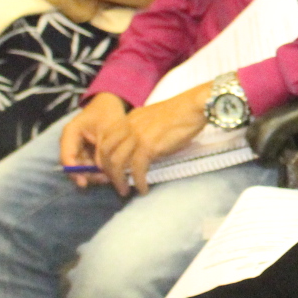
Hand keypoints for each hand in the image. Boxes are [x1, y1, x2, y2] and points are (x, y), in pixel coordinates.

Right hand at [60, 93, 130, 187]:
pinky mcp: (85, 151)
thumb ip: (102, 150)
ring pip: (81, 167)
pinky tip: (109, 173)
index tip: (83, 183)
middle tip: (103, 180)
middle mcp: (70, 142)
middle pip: (73, 165)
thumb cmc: (108, 113)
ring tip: (109, 177)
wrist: (111, 103)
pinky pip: (89, 164)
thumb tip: (100, 170)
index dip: (74, 172)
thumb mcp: (107, 130)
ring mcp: (77, 147)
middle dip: (86, 175)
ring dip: (93, 174)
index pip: (67, 157)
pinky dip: (97, 170)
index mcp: (70, 133)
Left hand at [91, 84, 211, 195]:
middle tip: (116, 183)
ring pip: (117, 162)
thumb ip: (142, 132)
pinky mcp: (148, 146)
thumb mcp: (154, 120)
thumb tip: (142, 152)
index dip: (104, 158)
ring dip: (119, 180)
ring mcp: (137, 136)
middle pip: (106, 152)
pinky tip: (143, 189)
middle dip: (108, 171)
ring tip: (125, 191)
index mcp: (128, 119)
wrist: (194, 106)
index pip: (106, 140)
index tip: (110, 171)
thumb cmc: (181, 113)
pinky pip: (137, 168)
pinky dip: (138, 181)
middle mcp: (128, 126)